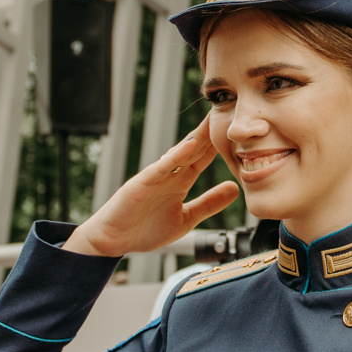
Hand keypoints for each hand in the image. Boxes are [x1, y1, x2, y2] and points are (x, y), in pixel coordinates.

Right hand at [62, 125, 239, 257]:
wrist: (112, 241)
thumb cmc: (144, 230)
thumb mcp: (186, 218)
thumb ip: (208, 204)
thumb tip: (235, 188)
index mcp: (180, 180)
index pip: (204, 156)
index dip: (220, 142)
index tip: (239, 128)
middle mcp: (169, 174)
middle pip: (194, 148)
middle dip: (211, 130)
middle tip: (231, 110)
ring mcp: (155, 176)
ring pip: (179, 152)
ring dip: (196, 136)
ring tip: (213, 119)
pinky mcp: (141, 183)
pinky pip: (161, 168)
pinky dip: (174, 157)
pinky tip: (189, 146)